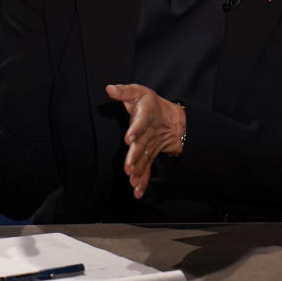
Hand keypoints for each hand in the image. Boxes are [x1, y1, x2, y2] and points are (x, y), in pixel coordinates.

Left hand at [105, 83, 185, 199]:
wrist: (172, 119)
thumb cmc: (151, 104)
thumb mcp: (139, 92)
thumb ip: (124, 91)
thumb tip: (109, 88)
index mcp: (145, 116)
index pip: (140, 123)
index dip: (135, 130)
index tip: (129, 138)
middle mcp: (148, 134)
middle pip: (142, 146)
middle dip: (135, 157)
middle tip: (129, 167)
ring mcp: (150, 147)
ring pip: (145, 160)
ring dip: (139, 171)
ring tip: (132, 181)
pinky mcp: (150, 157)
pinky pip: (147, 170)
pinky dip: (143, 181)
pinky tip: (137, 192)